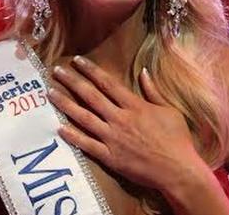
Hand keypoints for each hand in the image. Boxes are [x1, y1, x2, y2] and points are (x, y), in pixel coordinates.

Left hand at [48, 57, 205, 191]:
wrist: (177, 168)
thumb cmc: (176, 138)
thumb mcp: (169, 110)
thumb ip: (153, 91)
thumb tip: (143, 71)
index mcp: (135, 106)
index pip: (108, 83)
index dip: (91, 70)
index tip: (77, 61)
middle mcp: (120, 119)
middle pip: (91, 96)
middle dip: (72, 81)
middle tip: (57, 70)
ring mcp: (113, 138)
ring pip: (84, 118)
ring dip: (66, 105)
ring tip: (51, 93)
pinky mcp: (110, 156)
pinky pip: (87, 144)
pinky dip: (73, 136)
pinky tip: (59, 128)